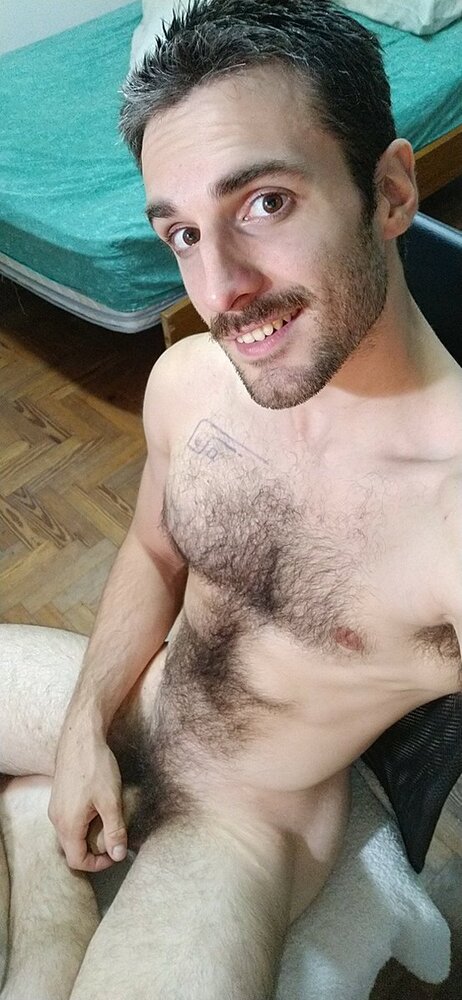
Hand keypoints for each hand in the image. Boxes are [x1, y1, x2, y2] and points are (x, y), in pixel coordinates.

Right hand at [48, 727, 126, 871]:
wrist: (80, 737)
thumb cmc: (95, 767)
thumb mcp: (111, 801)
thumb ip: (114, 831)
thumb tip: (118, 855)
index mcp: (68, 825)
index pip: (77, 860)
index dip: (97, 864)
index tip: (115, 853)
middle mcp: (56, 819)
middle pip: (71, 849)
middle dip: (93, 851)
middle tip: (113, 841)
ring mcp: (56, 806)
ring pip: (70, 834)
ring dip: (88, 836)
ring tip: (108, 825)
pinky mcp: (59, 795)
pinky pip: (68, 819)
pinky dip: (83, 823)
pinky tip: (97, 809)